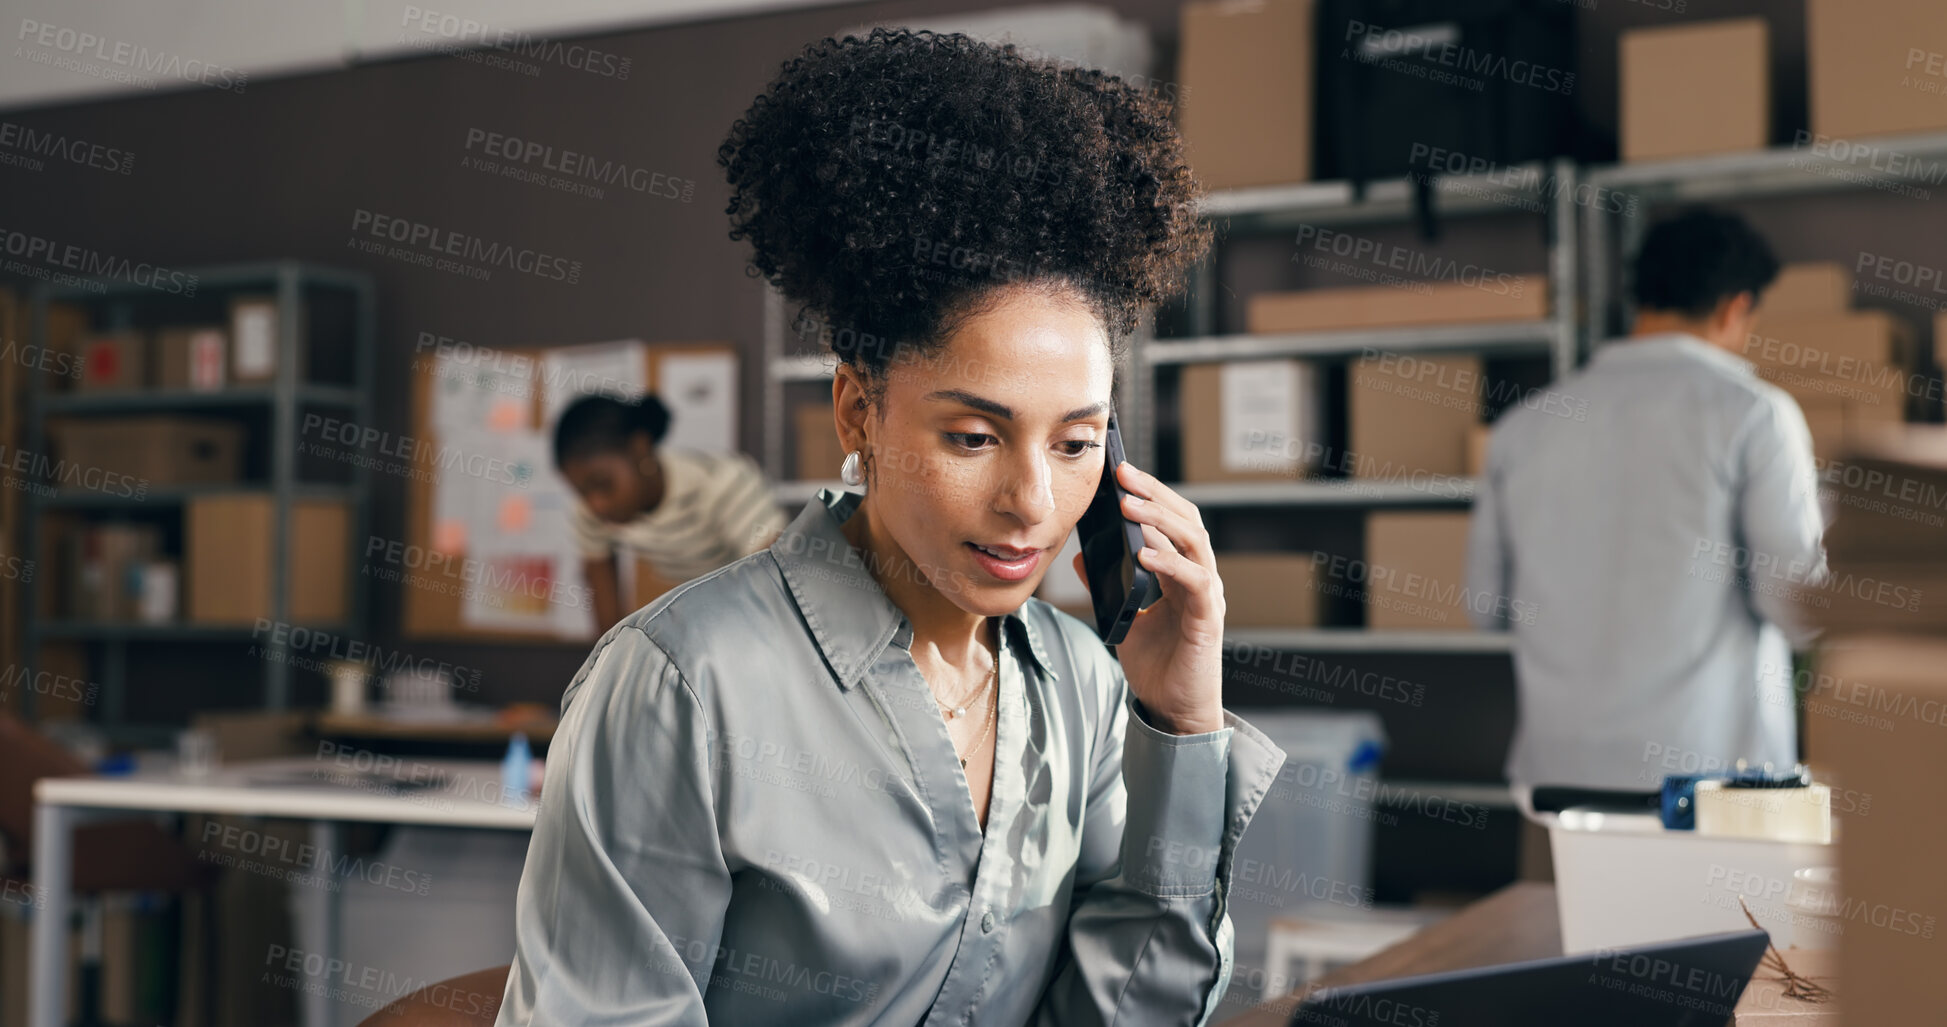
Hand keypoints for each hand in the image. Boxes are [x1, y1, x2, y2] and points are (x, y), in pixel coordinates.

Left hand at [1071, 461, 1225, 734]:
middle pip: (1186, 521)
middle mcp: (1199, 579)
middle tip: (1124, 475)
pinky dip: (1170, 563)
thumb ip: (1106, 587)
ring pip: (1194, 543)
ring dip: (1161, 520)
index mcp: (1180, 574)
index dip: (1150, 496)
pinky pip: (1195, 582)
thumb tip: (1080, 557)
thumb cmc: (1157, 666)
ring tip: (1130, 506)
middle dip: (1155, 495)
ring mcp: (1208, 597)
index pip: (1171, 522)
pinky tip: (1144, 553)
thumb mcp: (1122, 619)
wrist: (1173, 711)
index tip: (1120, 475)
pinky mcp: (1208, 619)